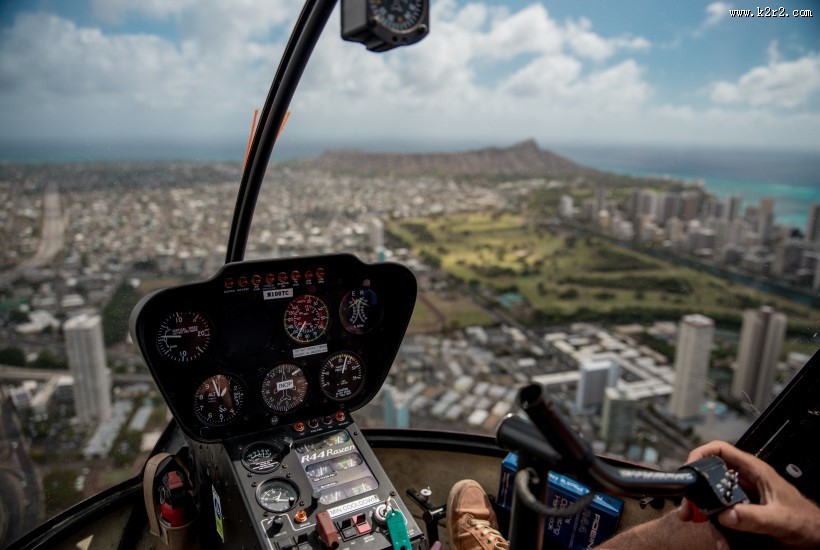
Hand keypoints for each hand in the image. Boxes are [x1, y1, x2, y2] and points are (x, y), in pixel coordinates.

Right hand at [677, 440, 819, 548]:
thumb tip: (726, 514)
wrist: (814, 535)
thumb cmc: (805, 521)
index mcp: (753, 470)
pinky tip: (720, 538)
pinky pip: (722, 514)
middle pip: (710, 476)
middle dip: (696, 491)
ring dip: (703, 512)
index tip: (689, 468)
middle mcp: (744, 480)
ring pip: (713, 497)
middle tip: (688, 508)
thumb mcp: (779, 519)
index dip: (701, 453)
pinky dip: (716, 525)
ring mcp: (742, 495)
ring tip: (700, 524)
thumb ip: (753, 517)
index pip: (720, 450)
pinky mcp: (742, 510)